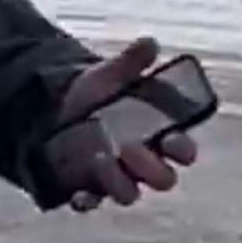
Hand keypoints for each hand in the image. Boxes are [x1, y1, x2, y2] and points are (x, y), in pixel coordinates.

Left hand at [52, 37, 199, 212]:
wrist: (57, 108)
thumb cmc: (96, 95)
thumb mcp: (110, 75)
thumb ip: (131, 63)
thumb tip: (150, 41)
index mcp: (156, 135)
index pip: (182, 149)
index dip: (183, 148)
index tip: (174, 141)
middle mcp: (141, 161)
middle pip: (162, 178)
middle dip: (152, 168)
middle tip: (132, 148)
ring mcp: (115, 176)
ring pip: (129, 192)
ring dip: (120, 183)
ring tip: (102, 160)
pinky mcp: (88, 185)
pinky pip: (91, 200)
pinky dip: (85, 200)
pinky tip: (79, 196)